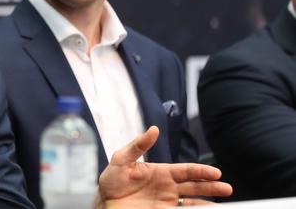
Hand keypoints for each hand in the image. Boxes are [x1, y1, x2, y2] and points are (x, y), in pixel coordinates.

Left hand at [95, 126, 232, 207]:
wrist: (104, 202)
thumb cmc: (111, 180)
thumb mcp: (121, 159)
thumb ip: (138, 145)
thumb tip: (154, 129)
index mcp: (161, 172)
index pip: (186, 171)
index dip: (201, 171)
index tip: (216, 173)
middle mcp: (168, 187)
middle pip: (195, 186)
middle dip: (211, 187)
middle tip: (227, 188)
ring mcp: (167, 202)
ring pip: (193, 202)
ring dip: (207, 203)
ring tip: (223, 205)